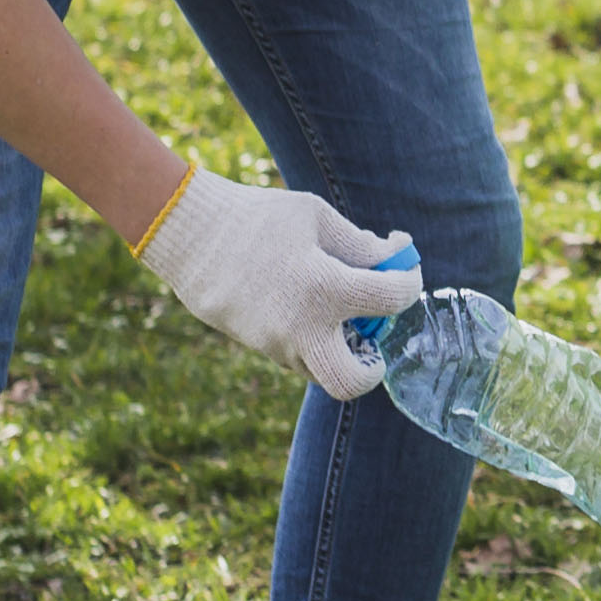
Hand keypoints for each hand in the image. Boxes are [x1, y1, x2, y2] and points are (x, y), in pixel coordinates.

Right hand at [129, 164, 419, 398]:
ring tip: (336, 307)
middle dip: (373, 366)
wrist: (190, 235)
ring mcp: (276, 344)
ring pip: (322, 370)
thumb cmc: (257, 218)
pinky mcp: (256, 345)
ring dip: (339, 348)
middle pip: (353, 382)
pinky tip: (305, 304)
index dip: (411, 282)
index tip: (405, 270)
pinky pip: (296, 355)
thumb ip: (360, 245)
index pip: (393, 300)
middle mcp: (303, 329)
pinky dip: (312, 339)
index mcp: (326, 288)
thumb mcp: (316, 217)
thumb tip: (393, 260)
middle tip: (372, 336)